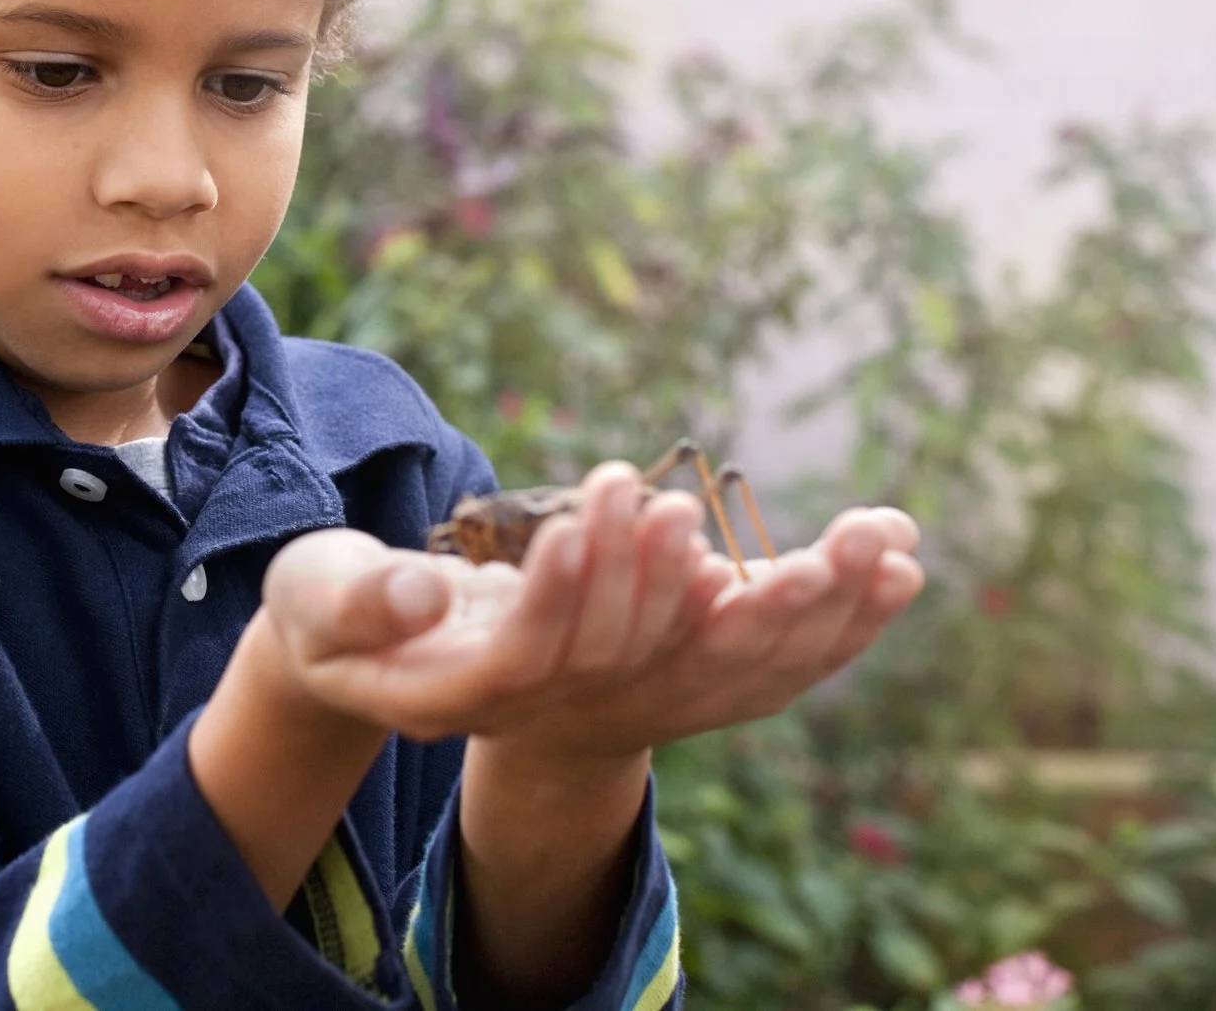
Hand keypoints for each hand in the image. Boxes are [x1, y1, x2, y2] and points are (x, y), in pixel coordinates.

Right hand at [258, 464, 923, 752]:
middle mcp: (562, 717)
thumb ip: (367, 601)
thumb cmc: (333, 616)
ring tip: (879, 538)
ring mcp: (619, 708)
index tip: (627, 497)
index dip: (586, 584)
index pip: (542, 652)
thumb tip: (425, 598)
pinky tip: (893, 558)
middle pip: (663, 671)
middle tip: (814, 531)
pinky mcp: (663, 683)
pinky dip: (832, 618)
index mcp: (473, 696)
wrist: (376, 666)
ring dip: (812, 609)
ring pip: (736, 676)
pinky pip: (767, 666)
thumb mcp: (322, 602)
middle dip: (733, 598)